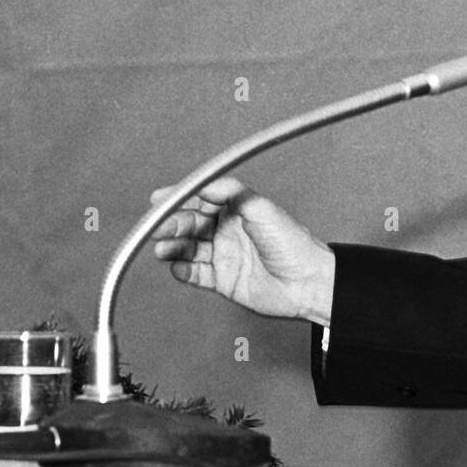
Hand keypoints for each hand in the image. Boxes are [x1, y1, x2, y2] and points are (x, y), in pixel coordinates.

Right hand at [149, 176, 333, 324]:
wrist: (307, 283)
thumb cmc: (294, 244)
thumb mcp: (262, 209)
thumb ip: (232, 193)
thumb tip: (206, 183)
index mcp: (237, 211)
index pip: (201, 201)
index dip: (180, 199)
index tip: (160, 199)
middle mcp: (228, 232)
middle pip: (190, 224)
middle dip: (172, 224)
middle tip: (159, 227)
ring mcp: (224, 256)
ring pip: (188, 249)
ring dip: (172, 247)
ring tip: (163, 248)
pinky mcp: (223, 280)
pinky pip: (195, 274)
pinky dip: (183, 270)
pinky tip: (178, 266)